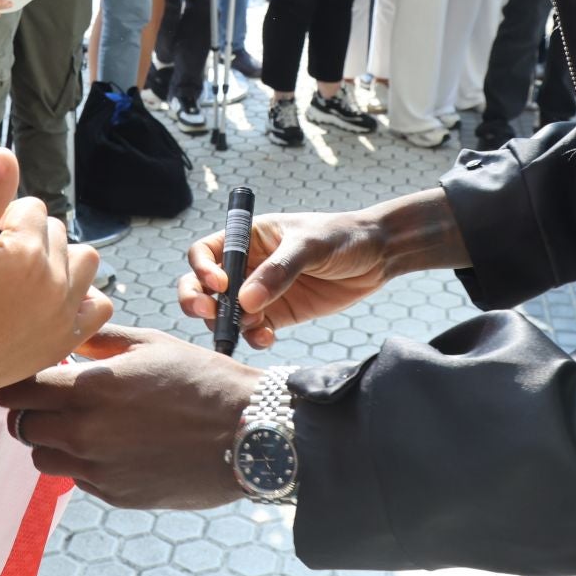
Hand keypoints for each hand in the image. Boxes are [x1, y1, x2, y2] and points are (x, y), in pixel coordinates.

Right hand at [0, 150, 111, 400]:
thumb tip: (8, 154)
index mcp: (26, 251)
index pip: (33, 208)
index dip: (7, 220)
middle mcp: (54, 279)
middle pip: (58, 231)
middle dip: (33, 238)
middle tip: (1, 264)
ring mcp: (65, 311)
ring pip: (86, 260)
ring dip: (64, 260)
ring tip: (29, 276)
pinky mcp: (68, 339)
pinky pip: (100, 305)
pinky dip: (85, 297)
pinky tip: (55, 300)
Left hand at [0, 326, 260, 509]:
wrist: (248, 434)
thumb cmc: (203, 379)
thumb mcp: (152, 344)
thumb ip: (100, 340)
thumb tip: (69, 335)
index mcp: (88, 389)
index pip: (17, 390)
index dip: (16, 380)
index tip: (29, 375)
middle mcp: (84, 433)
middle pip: (22, 426)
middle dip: (31, 409)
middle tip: (55, 397)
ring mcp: (98, 470)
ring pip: (43, 458)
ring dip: (53, 439)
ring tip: (84, 422)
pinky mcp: (115, 495)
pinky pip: (77, 478)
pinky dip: (84, 462)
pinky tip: (116, 444)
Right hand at [176, 211, 390, 348]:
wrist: (376, 255)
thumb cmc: (341, 236)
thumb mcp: (310, 245)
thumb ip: (279, 271)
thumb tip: (245, 301)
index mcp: (248, 238)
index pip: (206, 252)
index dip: (202, 269)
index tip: (220, 284)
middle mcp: (247, 266)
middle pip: (203, 286)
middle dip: (198, 302)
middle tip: (210, 315)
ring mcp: (260, 292)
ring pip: (225, 313)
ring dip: (228, 325)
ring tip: (254, 327)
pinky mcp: (278, 315)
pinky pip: (253, 331)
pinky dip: (253, 338)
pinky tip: (268, 338)